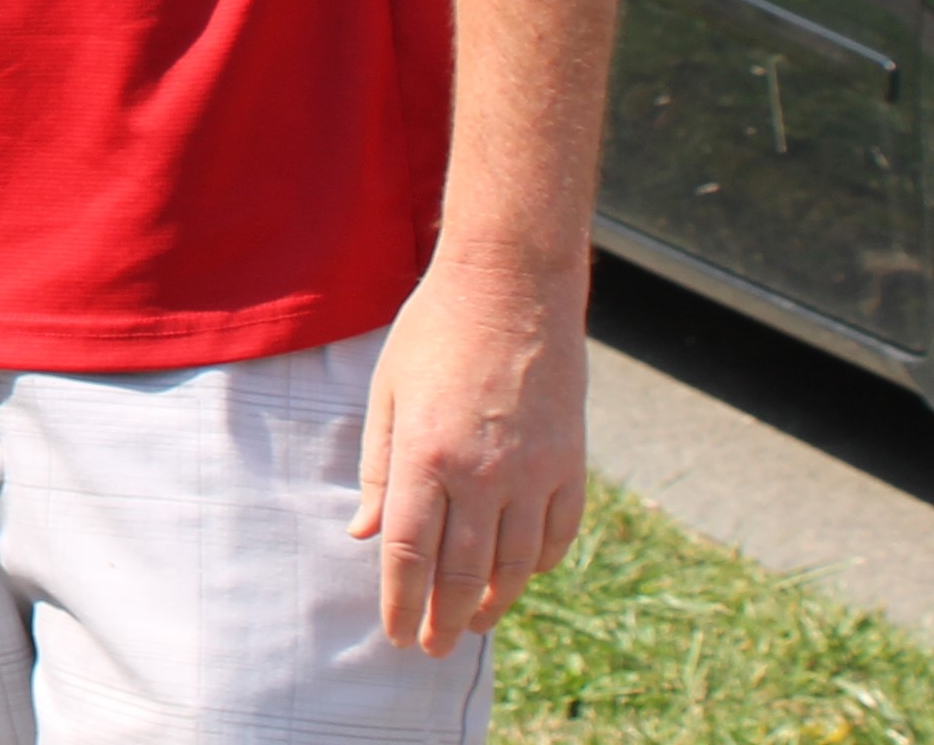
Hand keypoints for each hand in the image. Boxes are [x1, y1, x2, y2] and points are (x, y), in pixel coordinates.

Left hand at [353, 254, 591, 652]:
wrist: (511, 289)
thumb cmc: (433, 334)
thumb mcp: (386, 393)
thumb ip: (379, 470)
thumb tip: (366, 535)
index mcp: (425, 455)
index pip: (410, 553)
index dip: (401, 601)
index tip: (397, 633)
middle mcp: (482, 474)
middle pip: (461, 571)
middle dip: (443, 617)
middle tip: (431, 646)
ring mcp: (533, 472)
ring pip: (515, 564)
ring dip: (492, 602)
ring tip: (471, 623)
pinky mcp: (571, 463)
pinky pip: (558, 534)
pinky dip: (539, 564)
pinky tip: (520, 575)